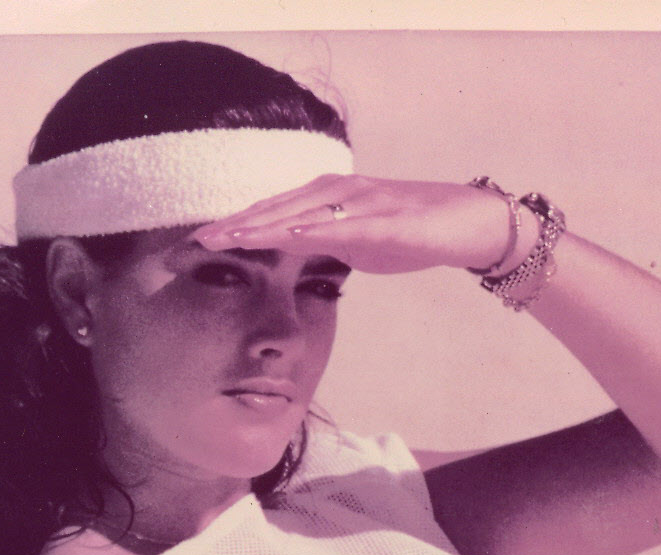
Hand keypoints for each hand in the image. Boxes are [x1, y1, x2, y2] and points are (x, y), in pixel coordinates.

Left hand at [195, 174, 529, 274]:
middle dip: (235, 226)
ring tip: (227, 238)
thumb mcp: (360, 244)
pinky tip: (287, 238)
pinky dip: (312, 230)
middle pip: (276, 209)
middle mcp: (337, 192)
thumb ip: (327, 245)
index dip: (235, 228)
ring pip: (300, 213)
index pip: (271, 214)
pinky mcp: (385, 217)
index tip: (200, 245)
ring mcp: (360, 202)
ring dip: (262, 225)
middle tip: (194, 242)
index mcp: (327, 199)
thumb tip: (298, 257)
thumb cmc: (414, 232)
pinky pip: (342, 224)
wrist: (466, 222)